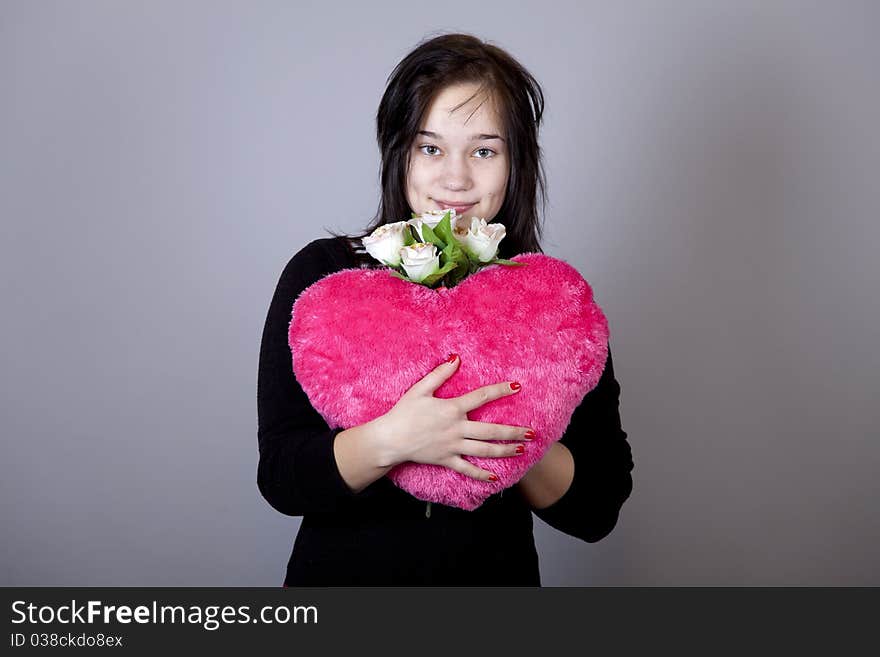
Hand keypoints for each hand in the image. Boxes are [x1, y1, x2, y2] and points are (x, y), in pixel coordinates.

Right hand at [373, 354, 533, 480]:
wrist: (390, 439)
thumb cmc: (403, 412)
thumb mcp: (420, 389)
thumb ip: (440, 374)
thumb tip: (456, 358)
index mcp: (452, 409)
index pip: (482, 397)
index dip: (501, 390)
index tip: (517, 386)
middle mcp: (457, 428)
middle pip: (491, 430)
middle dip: (513, 431)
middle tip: (531, 432)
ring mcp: (453, 446)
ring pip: (484, 450)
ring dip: (505, 450)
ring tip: (521, 449)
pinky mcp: (446, 460)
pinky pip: (467, 469)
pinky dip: (482, 474)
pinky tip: (496, 477)